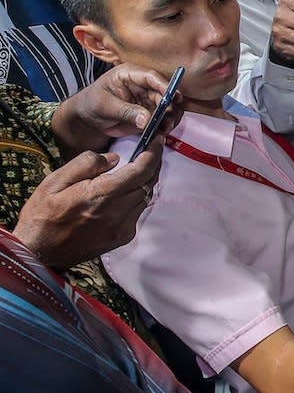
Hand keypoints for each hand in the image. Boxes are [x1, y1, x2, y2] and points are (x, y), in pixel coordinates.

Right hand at [12, 140, 162, 268]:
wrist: (38, 253)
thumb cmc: (43, 215)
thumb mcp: (55, 182)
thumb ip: (86, 164)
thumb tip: (115, 158)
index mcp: (102, 195)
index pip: (141, 170)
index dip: (153, 153)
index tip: (157, 139)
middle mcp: (118, 212)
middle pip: (148, 183)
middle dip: (152, 164)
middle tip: (150, 149)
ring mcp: (122, 227)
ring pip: (145, 197)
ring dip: (145, 181)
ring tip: (139, 167)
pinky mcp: (122, 237)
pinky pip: (138, 212)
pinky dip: (137, 198)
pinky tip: (126, 192)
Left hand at [52, 64, 182, 157]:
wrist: (87, 118)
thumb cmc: (91, 104)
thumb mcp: (105, 105)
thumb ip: (126, 111)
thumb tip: (146, 119)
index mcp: (130, 75)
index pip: (151, 77)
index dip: (165, 86)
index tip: (174, 97)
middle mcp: (143, 86)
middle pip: (164, 92)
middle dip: (169, 106)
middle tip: (168, 119)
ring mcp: (148, 100)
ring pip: (168, 106)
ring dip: (170, 117)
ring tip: (165, 127)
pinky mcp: (150, 114)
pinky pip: (163, 118)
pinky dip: (165, 125)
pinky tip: (162, 131)